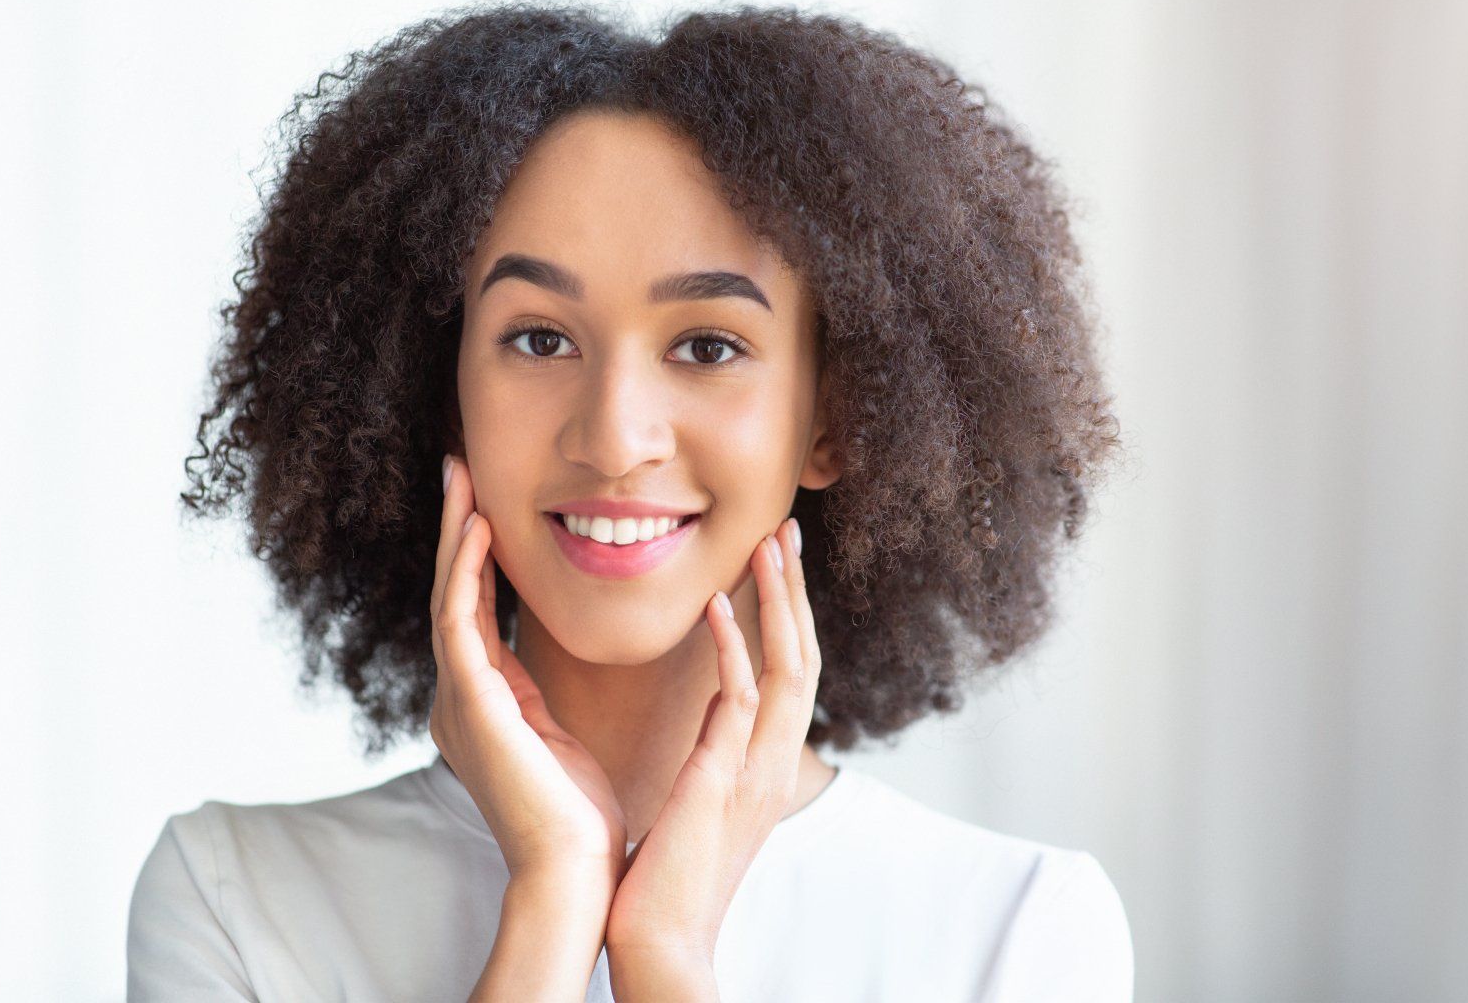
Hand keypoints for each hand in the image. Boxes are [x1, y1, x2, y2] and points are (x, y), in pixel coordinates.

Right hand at [429, 454, 627, 889]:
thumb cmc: (579, 814)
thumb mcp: (559, 734)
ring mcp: (456, 700)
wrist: (573, 869)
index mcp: (480, 703)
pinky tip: (479, 529)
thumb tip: (552, 656)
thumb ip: (543, 693)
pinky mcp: (470, 705)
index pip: (472, 609)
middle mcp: (457, 697)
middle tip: (458, 466)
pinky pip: (459, 622)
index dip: (475, 553)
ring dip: (456, 533)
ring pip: (448, 596)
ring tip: (462, 476)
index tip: (484, 501)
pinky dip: (467, 572)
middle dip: (455, 527)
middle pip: (450, 592)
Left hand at [603, 517, 820, 975]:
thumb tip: (718, 710)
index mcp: (769, 763)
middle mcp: (775, 763)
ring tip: (768, 544)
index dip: (791, 613)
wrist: (660, 939)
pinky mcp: (723, 783)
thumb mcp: (703, 799)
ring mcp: (756, 772)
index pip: (794, 672)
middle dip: (797, 590)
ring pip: (788, 669)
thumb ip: (717, 751)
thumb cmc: (669, 874)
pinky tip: (717, 606)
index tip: (779, 559)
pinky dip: (734, 648)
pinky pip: (740, 703)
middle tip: (788, 529)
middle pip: (806, 657)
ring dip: (779, 602)